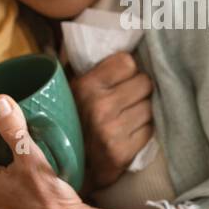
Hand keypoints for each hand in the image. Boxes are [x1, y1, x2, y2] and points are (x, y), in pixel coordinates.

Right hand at [69, 52, 153, 192]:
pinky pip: (150, 130)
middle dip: (138, 90)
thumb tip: (113, 38)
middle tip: (126, 100)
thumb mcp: (66, 90)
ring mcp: (112, 132)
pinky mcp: (122, 154)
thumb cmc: (65, 122)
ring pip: (150, 107)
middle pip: (145, 83)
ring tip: (126, 118)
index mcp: (84, 87)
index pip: (128, 62)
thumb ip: (84, 66)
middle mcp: (99, 108)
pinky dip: (143, 131)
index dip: (127, 71)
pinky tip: (128, 134)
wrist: (57, 171)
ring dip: (142, 111)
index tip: (120, 79)